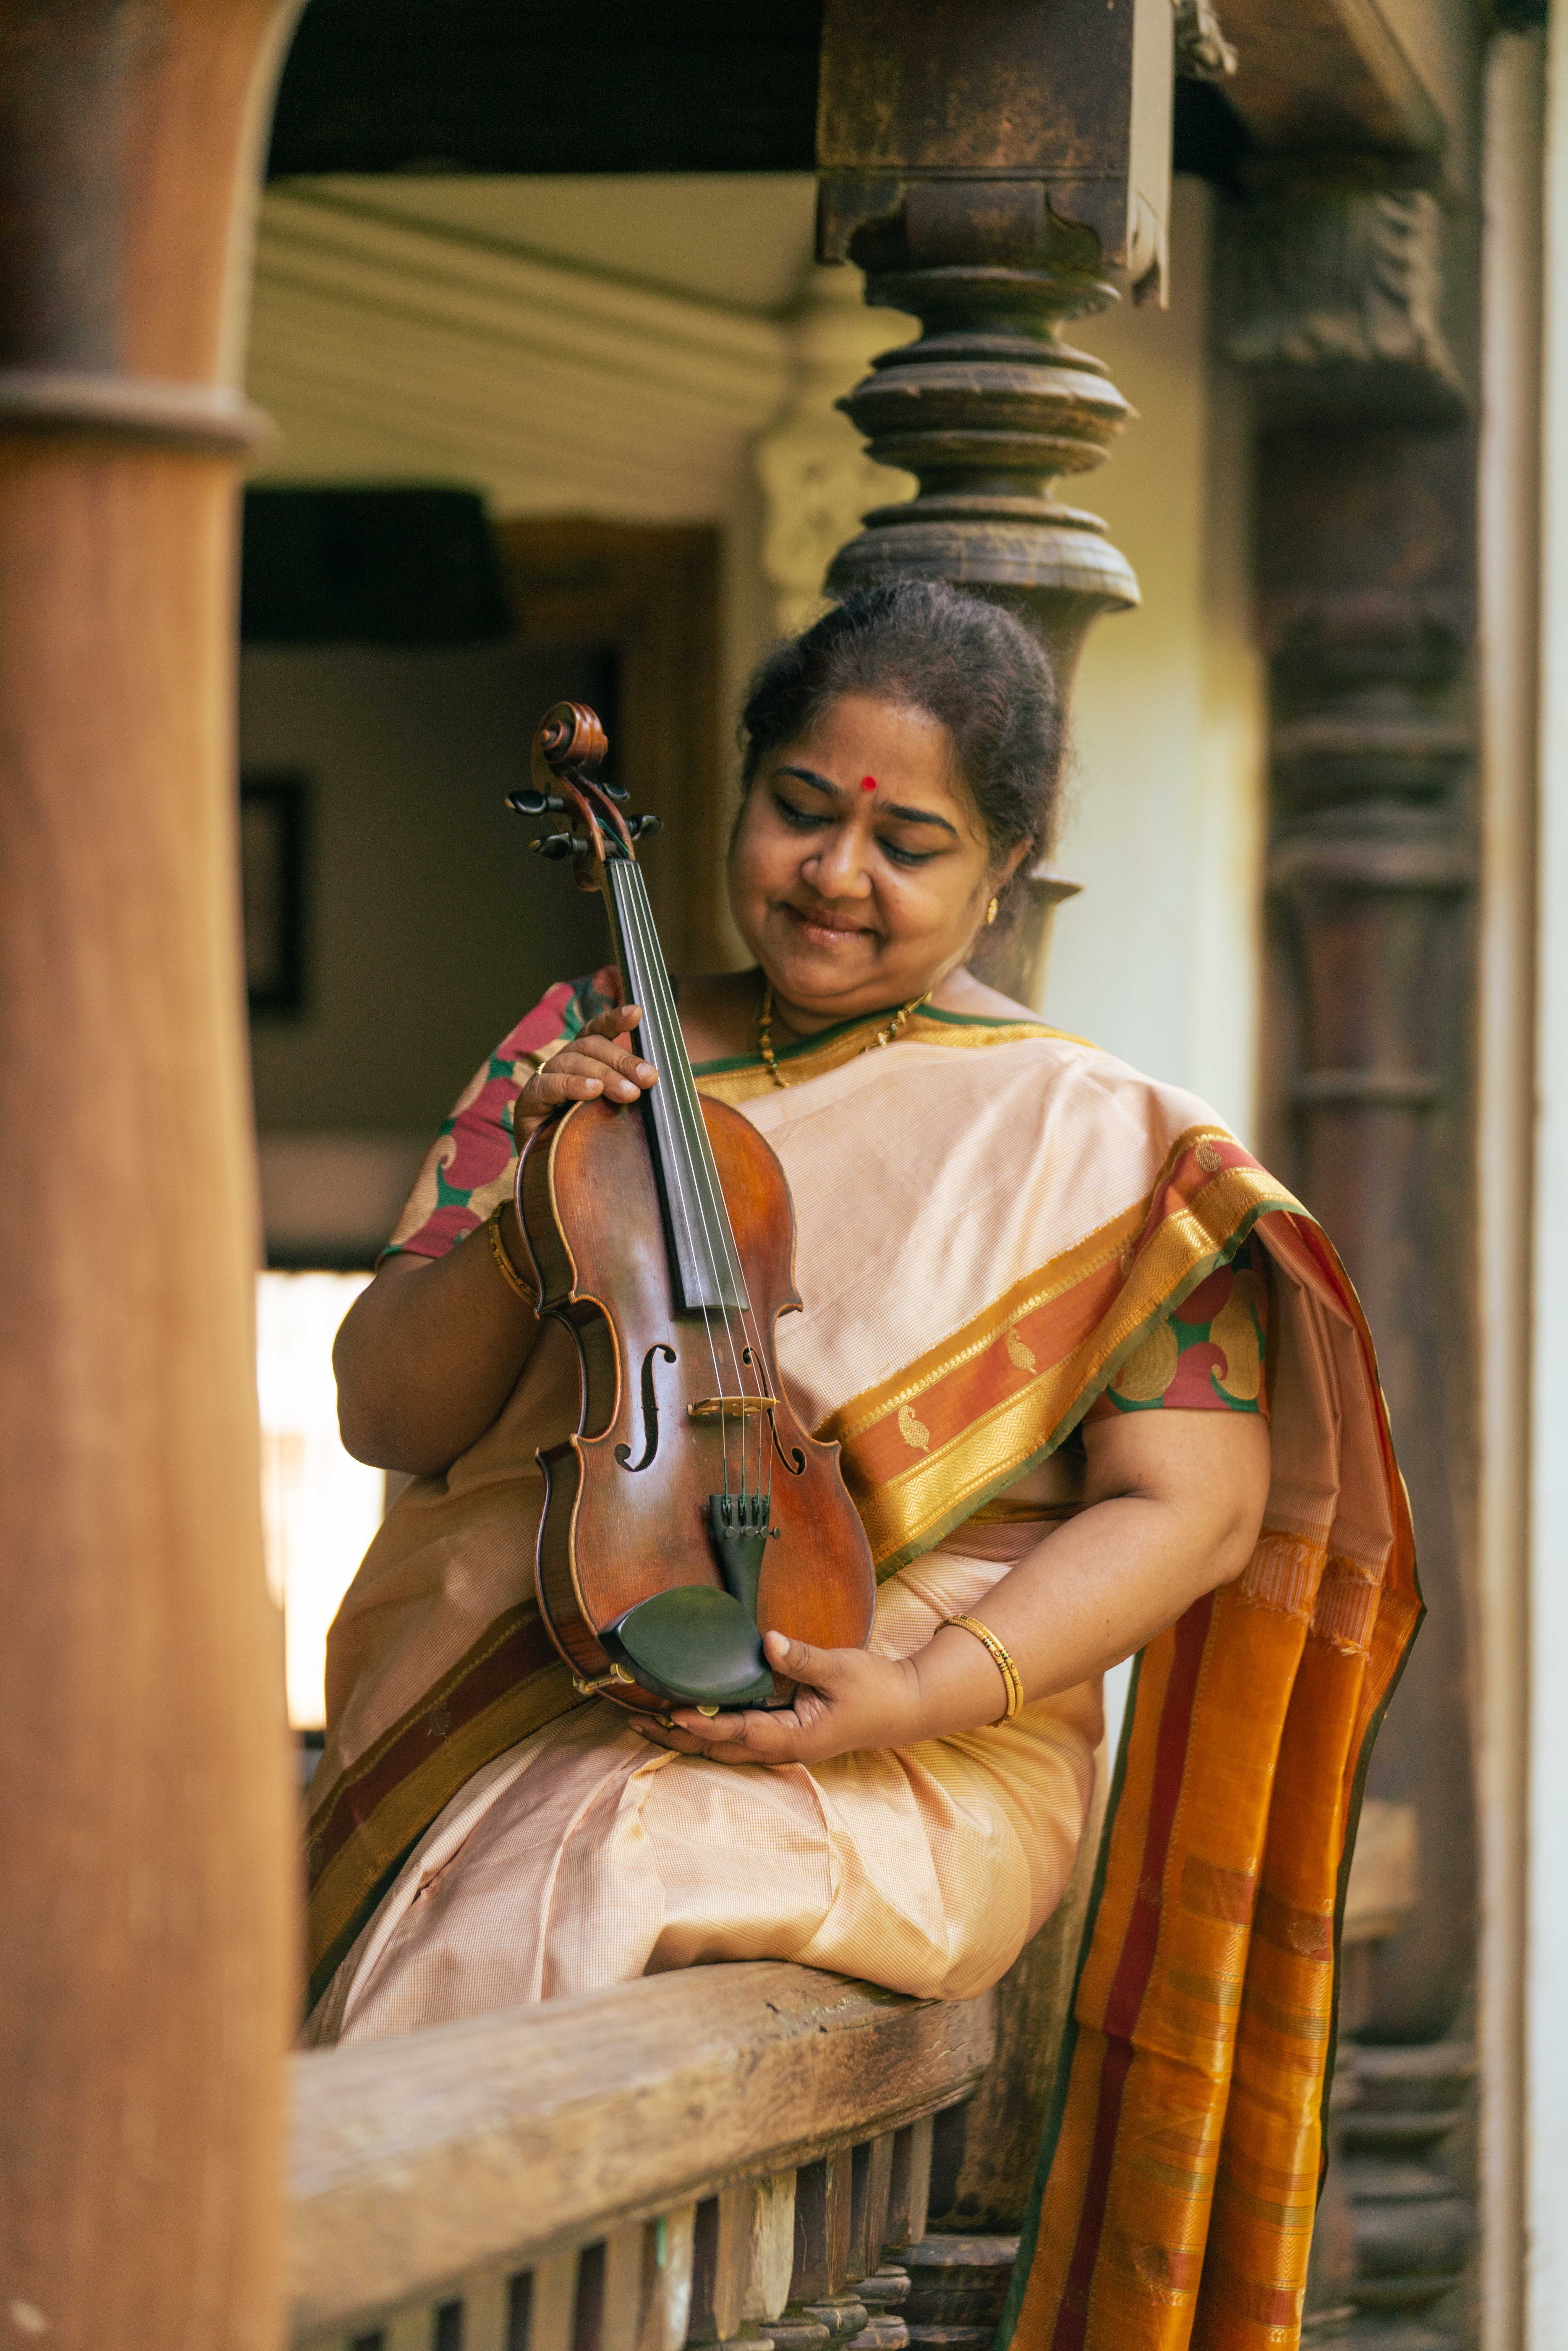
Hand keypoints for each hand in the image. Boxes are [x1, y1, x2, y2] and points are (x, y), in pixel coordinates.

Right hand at [514, 1005, 657, 1144]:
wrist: (552, 1172)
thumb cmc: (588, 1139)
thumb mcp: (617, 1112)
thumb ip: (632, 1094)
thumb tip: (665, 1084)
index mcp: (583, 1061)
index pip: (597, 1032)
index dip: (614, 1020)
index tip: (636, 1013)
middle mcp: (562, 1064)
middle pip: (590, 1046)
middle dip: (622, 1060)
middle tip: (648, 1077)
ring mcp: (544, 1080)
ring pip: (572, 1062)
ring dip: (604, 1075)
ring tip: (628, 1093)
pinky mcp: (529, 1101)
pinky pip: (548, 1085)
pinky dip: (572, 1085)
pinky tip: (591, 1091)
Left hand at [628, 1630, 924, 1766]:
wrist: (904, 1707)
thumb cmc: (875, 1689)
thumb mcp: (841, 1669)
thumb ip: (802, 1658)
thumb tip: (768, 1641)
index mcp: (797, 1737)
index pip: (741, 1731)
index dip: (705, 1723)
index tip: (672, 1712)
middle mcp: (785, 1748)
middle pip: (721, 1749)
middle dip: (680, 1737)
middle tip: (638, 1720)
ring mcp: (783, 1746)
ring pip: (726, 1749)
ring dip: (688, 1737)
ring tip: (649, 1722)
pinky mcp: (784, 1735)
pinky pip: (738, 1739)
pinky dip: (709, 1731)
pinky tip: (690, 1718)